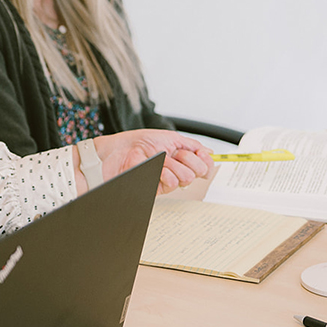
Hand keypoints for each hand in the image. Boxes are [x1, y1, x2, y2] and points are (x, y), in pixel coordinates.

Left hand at [72, 129, 213, 194]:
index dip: (206, 159)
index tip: (200, 153)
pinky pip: (173, 183)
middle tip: (174, 153)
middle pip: (200, 171)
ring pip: (187, 177)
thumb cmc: (137, 142)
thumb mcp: (168, 137)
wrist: (117, 152)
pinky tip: (156, 168)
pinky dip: (165, 173)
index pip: (204, 164)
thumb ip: (190, 144)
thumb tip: (209, 151)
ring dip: (174, 164)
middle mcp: (176, 169)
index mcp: (180, 156)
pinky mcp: (158, 188)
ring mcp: (167, 179)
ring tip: (159, 159)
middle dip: (189, 158)